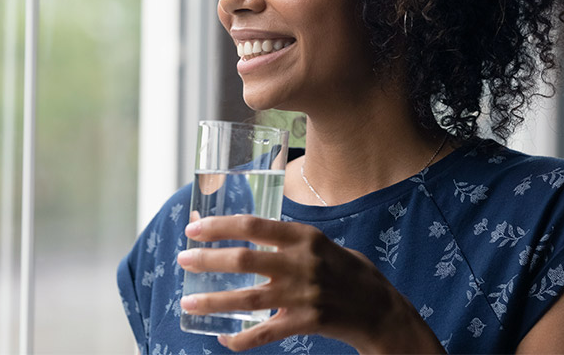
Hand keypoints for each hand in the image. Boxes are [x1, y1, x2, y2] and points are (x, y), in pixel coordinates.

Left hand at [176, 215, 443, 352]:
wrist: (380, 308)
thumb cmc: (349, 271)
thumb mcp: (323, 244)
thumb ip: (290, 241)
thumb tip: (251, 234)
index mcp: (305, 236)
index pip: (254, 225)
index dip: (221, 227)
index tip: (195, 228)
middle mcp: (301, 262)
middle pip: (244, 259)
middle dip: (208, 259)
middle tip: (183, 260)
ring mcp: (303, 293)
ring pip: (247, 297)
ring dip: (213, 300)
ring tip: (188, 303)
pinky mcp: (305, 322)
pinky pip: (265, 333)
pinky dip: (240, 339)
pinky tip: (221, 337)